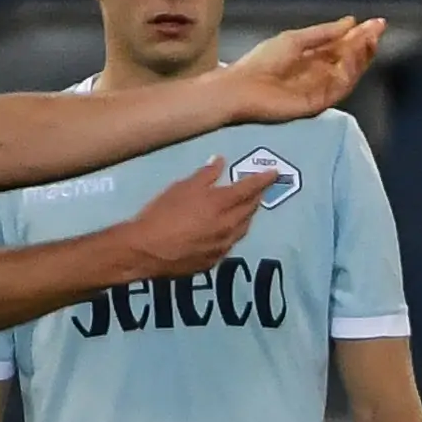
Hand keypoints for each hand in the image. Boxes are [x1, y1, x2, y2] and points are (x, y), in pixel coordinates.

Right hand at [111, 157, 264, 280]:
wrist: (146, 250)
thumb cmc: (162, 213)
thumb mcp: (182, 187)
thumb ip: (205, 175)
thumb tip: (220, 161)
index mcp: (221, 203)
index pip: (249, 188)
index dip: (263, 179)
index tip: (275, 173)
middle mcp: (228, 225)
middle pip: (250, 209)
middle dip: (257, 197)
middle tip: (260, 189)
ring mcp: (223, 245)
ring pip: (243, 228)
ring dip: (247, 216)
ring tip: (247, 207)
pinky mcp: (214, 261)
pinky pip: (230, 243)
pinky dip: (233, 232)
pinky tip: (228, 230)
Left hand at [216, 16, 383, 124]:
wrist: (242, 88)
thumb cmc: (262, 61)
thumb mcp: (295, 39)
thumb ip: (323, 33)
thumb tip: (350, 22)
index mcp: (312, 57)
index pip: (342, 46)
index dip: (359, 35)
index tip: (376, 23)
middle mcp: (320, 73)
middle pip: (349, 59)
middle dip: (364, 44)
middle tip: (377, 30)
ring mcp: (320, 88)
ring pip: (348, 73)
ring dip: (360, 56)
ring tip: (368, 40)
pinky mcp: (318, 103)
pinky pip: (339, 87)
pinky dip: (349, 72)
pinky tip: (353, 56)